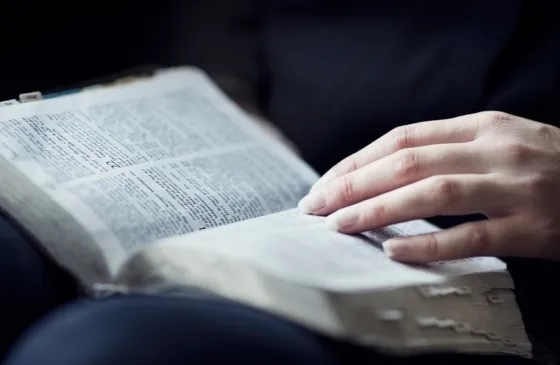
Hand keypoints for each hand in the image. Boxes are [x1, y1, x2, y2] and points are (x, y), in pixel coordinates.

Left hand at [298, 111, 559, 262]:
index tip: (327, 183)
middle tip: (316, 205)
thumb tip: (384, 173)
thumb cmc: (545, 167)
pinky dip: (428, 243)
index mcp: (480, 126)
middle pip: (408, 162)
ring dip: (378, 209)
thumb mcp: (498, 143)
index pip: (402, 138)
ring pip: (432, 193)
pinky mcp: (532, 226)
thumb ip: (448, 151)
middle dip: (354, 184)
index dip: (359, 161)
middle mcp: (494, 149)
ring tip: (340, 224)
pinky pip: (470, 235)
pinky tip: (394, 250)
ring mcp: (514, 186)